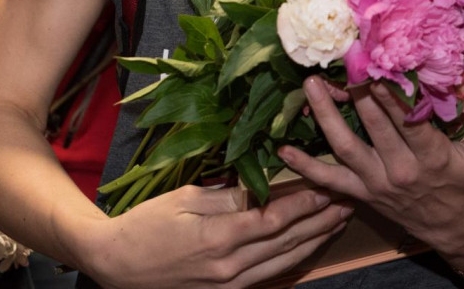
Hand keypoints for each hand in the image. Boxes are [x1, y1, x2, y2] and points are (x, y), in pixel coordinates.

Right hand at [79, 184, 351, 288]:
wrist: (114, 266)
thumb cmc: (144, 225)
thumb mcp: (183, 199)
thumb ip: (226, 195)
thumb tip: (260, 185)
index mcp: (219, 239)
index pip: (276, 220)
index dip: (306, 203)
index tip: (329, 184)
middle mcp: (230, 268)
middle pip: (288, 243)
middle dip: (322, 220)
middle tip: (349, 198)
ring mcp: (229, 285)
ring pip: (284, 263)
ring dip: (315, 241)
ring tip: (339, 221)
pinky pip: (269, 277)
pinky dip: (293, 260)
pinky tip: (309, 247)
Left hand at [279, 78, 463, 274]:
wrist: (454, 228)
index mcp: (430, 157)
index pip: (407, 121)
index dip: (391, 94)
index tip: (377, 66)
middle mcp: (399, 169)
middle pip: (373, 126)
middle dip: (355, 92)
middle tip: (339, 61)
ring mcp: (375, 182)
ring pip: (345, 147)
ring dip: (325, 116)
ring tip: (310, 87)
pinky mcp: (361, 193)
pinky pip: (328, 180)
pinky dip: (305, 166)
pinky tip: (283, 149)